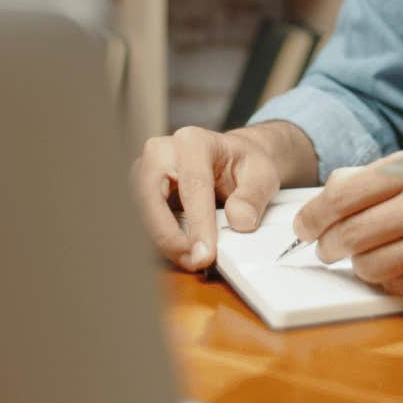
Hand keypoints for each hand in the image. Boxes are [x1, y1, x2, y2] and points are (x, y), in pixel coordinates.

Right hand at [130, 125, 285, 272]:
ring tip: (190, 260)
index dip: (198, 223)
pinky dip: (158, 241)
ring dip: (162, 241)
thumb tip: (240, 220)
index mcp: (193, 142)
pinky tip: (180, 253)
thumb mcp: (262, 174)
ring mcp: (146, 171)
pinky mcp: (141, 192)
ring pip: (139, 210)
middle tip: (194, 261)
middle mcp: (162, 152)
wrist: (232, 160)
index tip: (206, 252)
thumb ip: (253, 196)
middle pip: (152, 196)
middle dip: (168, 235)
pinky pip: (141, 220)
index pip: (192, 184)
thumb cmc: (243, 163)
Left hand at [293, 164, 402, 297]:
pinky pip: (402, 286)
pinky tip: (395, 264)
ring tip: (366, 253)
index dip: (314, 215)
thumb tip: (327, 194)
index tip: (304, 226)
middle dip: (329, 244)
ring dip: (359, 263)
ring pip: (372, 267)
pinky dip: (390, 278)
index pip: (344, 196)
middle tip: (326, 245)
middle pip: (353, 235)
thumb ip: (371, 174)